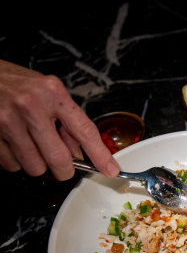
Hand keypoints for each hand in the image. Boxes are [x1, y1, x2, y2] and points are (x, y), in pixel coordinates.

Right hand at [0, 60, 119, 179]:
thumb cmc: (15, 83)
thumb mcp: (47, 92)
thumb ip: (66, 121)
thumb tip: (80, 153)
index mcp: (52, 94)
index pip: (84, 131)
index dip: (100, 155)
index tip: (110, 169)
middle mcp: (31, 107)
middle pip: (58, 158)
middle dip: (64, 170)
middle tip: (63, 167)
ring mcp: (8, 121)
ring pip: (35, 166)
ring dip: (37, 164)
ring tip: (32, 145)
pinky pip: (12, 165)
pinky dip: (16, 161)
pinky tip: (15, 143)